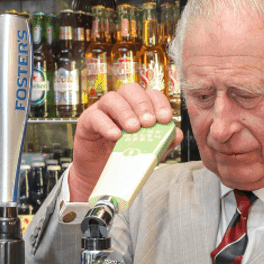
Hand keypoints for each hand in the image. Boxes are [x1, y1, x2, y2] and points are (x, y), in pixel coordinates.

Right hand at [69, 83, 183, 202]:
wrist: (100, 174)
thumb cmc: (123, 157)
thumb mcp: (149, 151)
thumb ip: (164, 141)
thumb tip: (177, 133)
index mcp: (136, 107)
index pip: (150, 94)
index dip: (159, 103)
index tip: (164, 119)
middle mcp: (119, 104)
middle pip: (130, 89)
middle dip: (142, 104)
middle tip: (148, 123)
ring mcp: (101, 111)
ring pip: (111, 98)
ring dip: (125, 112)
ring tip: (133, 129)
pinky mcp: (86, 122)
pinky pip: (94, 116)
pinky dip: (106, 124)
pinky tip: (115, 136)